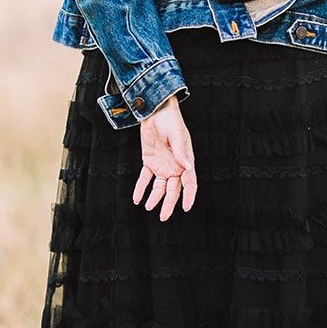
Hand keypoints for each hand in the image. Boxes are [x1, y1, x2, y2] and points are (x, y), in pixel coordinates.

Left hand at [134, 95, 197, 217]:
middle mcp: (175, 166)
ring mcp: (162, 165)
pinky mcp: (149, 161)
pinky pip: (145, 178)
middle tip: (164, 217)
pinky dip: (141, 188)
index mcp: (185, 161)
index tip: (186, 207)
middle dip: (169, 204)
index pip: (190, 183)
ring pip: (159, 187)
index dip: (189, 196)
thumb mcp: (177, 135)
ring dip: (154, 198)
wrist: (155, 111)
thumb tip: (188, 167)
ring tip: (148, 206)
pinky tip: (137, 198)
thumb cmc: (170, 120)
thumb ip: (181, 152)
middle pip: (173, 189)